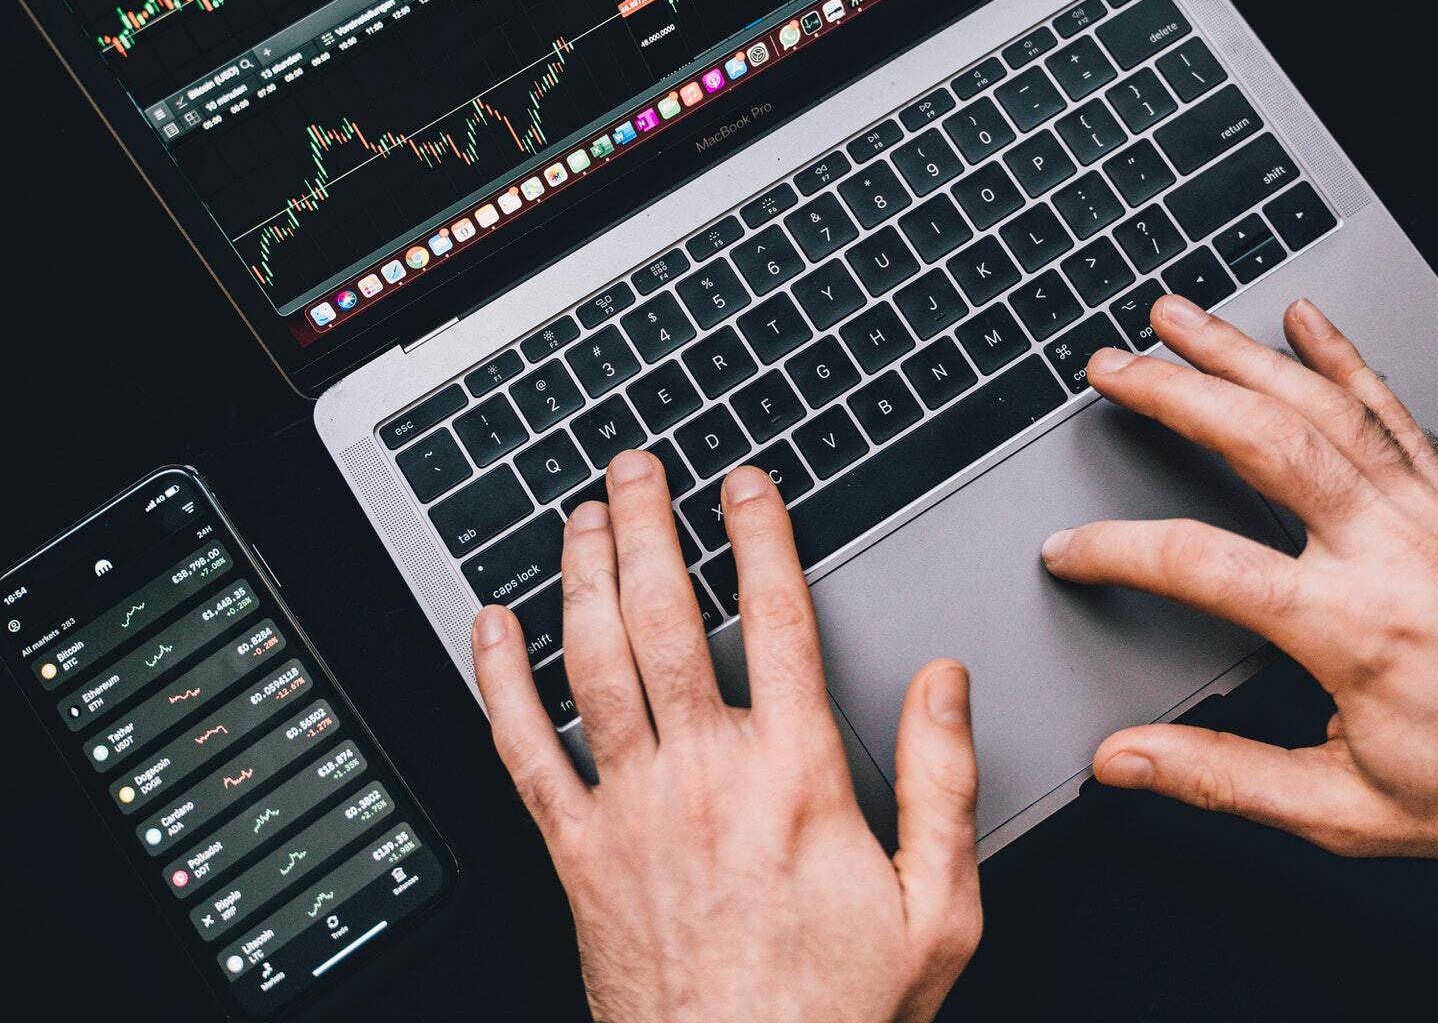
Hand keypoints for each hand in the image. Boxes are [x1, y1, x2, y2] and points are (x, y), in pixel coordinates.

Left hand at [471, 451, 982, 1021]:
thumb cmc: (836, 1013)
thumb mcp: (936, 909)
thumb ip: (944, 784)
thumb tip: (946, 685)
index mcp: (794, 778)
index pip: (779, 621)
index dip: (759, 537)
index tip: (745, 486)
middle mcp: (703, 777)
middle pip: (665, 620)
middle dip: (647, 528)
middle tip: (636, 470)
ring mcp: (629, 813)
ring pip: (593, 664)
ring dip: (582, 578)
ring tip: (580, 517)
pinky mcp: (575, 857)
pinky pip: (523, 753)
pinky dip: (501, 683)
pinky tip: (490, 629)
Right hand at [1044, 294, 1437, 889]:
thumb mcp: (1346, 812)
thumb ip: (1222, 779)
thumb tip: (1127, 761)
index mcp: (1353, 629)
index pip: (1202, 563)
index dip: (1118, 550)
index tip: (1069, 549)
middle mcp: (1391, 550)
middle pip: (1263, 440)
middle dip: (1174, 392)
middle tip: (1110, 366)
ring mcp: (1429, 515)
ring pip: (1323, 406)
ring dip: (1241, 353)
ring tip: (1178, 317)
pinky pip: (1392, 412)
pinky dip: (1344, 356)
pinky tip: (1306, 321)